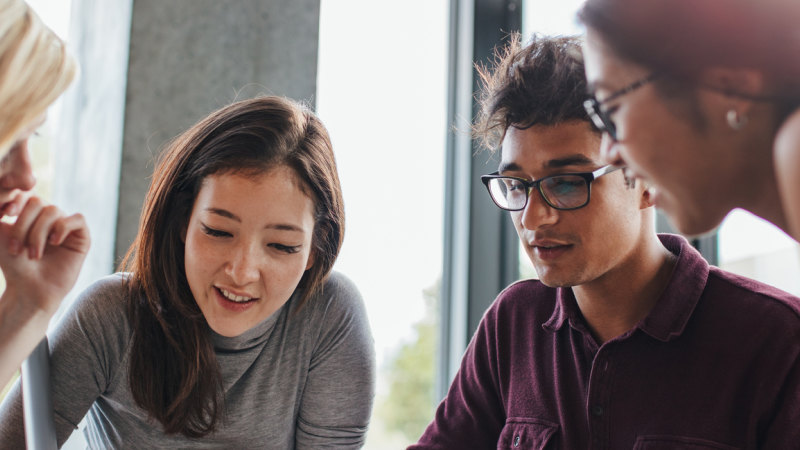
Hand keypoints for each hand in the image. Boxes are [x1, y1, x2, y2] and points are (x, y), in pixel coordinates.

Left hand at [0, 195, 89, 315]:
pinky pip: (77, 219)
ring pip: (54, 211)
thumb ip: (2, 211)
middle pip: (38, 202)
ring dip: (39, 233)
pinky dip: (63, 227)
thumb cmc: (14, 265)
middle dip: (24, 225)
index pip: (26, 194)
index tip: (6, 214)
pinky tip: (54, 242)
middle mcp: (49, 217)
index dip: (17, 200)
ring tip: (33, 255)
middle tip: (17, 249)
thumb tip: (6, 193)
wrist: (29, 290)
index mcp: (30, 214)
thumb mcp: (1, 235)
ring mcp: (66, 226)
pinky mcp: (82, 237)